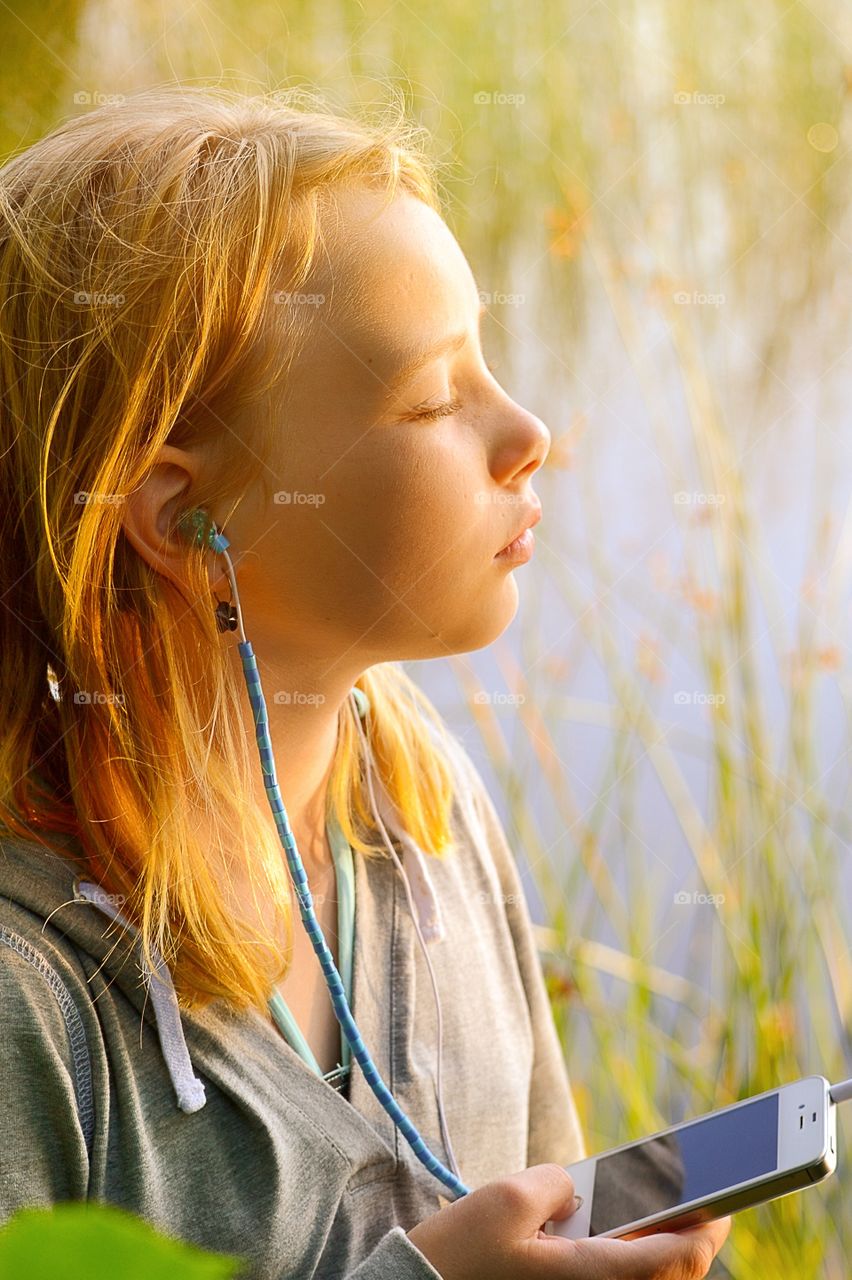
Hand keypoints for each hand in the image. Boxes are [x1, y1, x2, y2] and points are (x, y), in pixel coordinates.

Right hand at [406, 1163, 731, 1278]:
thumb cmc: (463, 1254)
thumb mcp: (509, 1198)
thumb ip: (560, 1182)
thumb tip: (580, 1191)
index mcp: (591, 1277)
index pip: (675, 1256)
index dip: (707, 1225)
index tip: (724, 1196)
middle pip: (668, 1276)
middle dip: (689, 1237)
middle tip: (698, 1200)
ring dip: (658, 1250)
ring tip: (663, 1211)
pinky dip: (627, 1258)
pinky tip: (618, 1230)